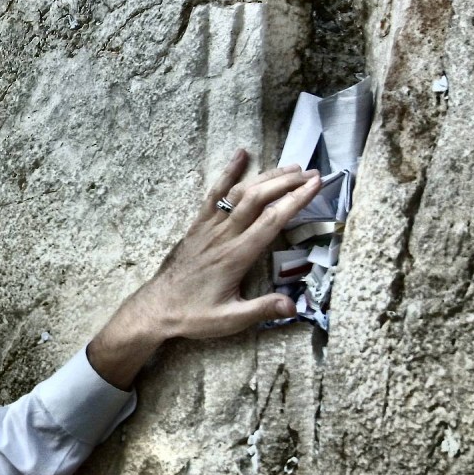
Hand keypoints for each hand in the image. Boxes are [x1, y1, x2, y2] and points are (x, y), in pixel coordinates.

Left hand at [87, 149, 321, 389]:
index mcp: (236, 255)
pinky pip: (214, 194)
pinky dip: (229, 172)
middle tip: (312, 173)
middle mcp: (223, 235)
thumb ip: (262, 309)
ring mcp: (209, 227)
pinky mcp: (198, 225)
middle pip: (258, 199)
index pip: (272, 220)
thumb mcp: (230, 319)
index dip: (296, 200)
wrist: (157, 307)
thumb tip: (294, 306)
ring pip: (239, 192)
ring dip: (266, 177)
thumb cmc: (194, 314)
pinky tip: (241, 155)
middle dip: (286, 183)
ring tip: (291, 167)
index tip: (316, 184)